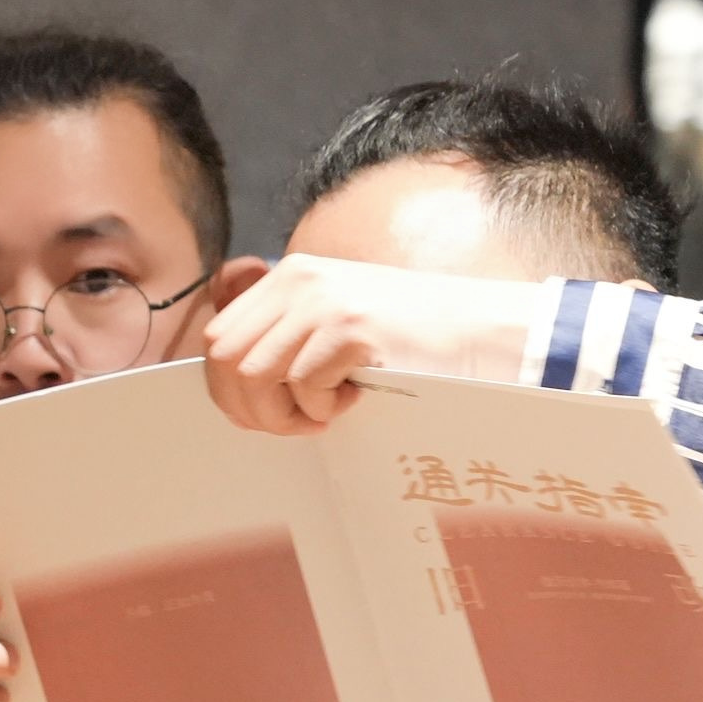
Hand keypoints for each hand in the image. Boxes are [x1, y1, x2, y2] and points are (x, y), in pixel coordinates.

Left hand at [199, 257, 549, 432]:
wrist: (484, 335)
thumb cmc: (411, 344)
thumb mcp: (334, 326)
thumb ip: (284, 338)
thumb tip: (229, 379)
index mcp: (289, 277)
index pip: (218, 341)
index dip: (232, 392)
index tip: (272, 414)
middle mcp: (299, 280)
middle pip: (225, 360)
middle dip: (251, 409)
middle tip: (298, 424)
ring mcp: (323, 301)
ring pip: (254, 375)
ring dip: (285, 414)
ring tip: (327, 414)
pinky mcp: (351, 328)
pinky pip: (302, 386)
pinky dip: (323, 410)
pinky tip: (358, 399)